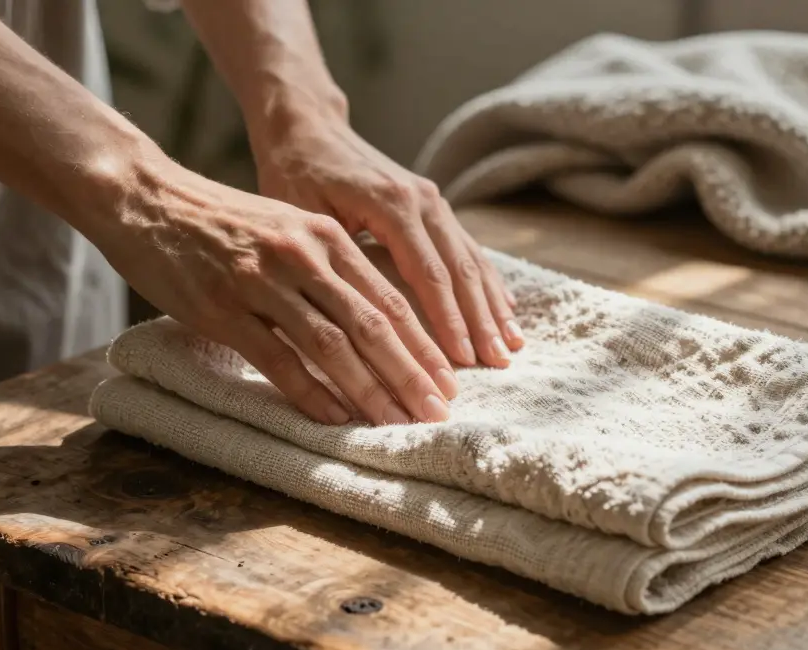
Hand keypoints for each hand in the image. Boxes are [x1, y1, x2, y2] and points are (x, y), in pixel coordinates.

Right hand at [94, 157, 458, 426]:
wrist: (145, 196)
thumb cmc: (223, 220)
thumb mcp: (290, 225)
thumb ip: (333, 264)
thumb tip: (381, 318)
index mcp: (326, 235)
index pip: (391, 298)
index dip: (426, 344)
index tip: (450, 381)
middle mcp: (302, 255)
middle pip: (371, 325)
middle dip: (410, 374)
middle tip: (437, 412)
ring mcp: (261, 282)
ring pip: (331, 345)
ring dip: (368, 390)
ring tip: (395, 423)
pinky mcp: (222, 309)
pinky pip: (277, 359)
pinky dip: (310, 393)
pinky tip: (334, 419)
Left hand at [253, 116, 524, 368]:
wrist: (308, 126)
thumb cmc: (295, 173)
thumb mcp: (304, 216)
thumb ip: (337, 262)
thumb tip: (360, 325)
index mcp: (392, 204)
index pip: (429, 274)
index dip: (448, 320)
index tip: (462, 360)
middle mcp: (422, 200)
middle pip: (461, 271)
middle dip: (481, 321)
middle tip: (497, 365)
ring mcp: (433, 201)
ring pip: (472, 261)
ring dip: (493, 307)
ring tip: (511, 347)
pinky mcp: (435, 206)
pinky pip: (469, 248)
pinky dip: (489, 283)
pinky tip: (506, 312)